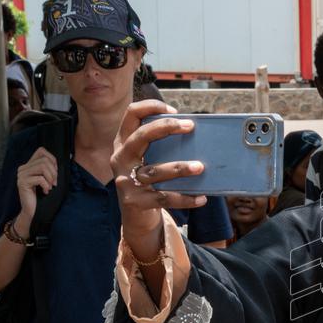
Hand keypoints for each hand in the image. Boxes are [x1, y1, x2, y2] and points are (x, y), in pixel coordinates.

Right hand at [15, 147, 58, 233]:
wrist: (34, 211)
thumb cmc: (44, 195)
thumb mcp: (49, 179)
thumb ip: (50, 169)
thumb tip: (62, 160)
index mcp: (29, 165)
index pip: (41, 151)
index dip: (52, 159)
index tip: (56, 171)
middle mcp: (23, 168)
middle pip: (44, 160)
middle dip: (54, 172)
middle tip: (54, 183)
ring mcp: (21, 175)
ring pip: (42, 167)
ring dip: (51, 178)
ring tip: (50, 186)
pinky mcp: (22, 183)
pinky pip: (40, 179)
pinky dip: (46, 185)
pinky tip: (45, 192)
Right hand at [111, 100, 206, 252]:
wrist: (135, 216)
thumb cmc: (149, 181)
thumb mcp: (149, 160)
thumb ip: (162, 146)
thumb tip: (197, 135)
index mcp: (123, 143)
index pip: (131, 115)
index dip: (150, 107)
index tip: (173, 110)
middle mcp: (120, 159)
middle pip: (140, 136)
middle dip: (165, 128)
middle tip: (190, 126)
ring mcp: (125, 180)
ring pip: (155, 171)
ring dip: (179, 168)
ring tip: (200, 167)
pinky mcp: (135, 201)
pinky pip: (164, 198)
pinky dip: (185, 198)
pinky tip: (201, 198)